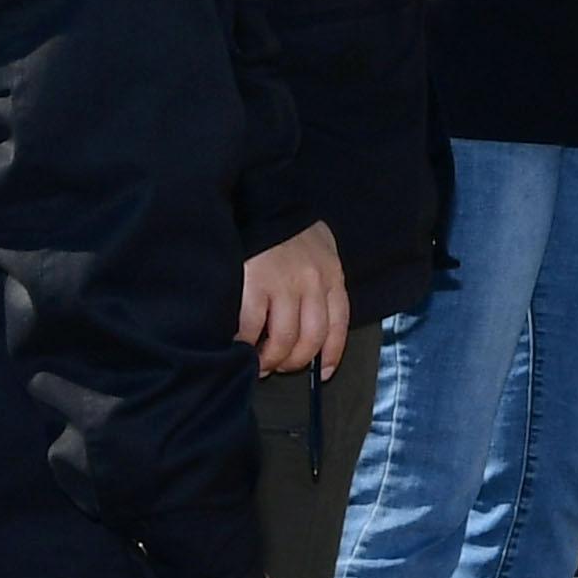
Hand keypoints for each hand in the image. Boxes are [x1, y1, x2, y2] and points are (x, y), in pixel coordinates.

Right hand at [238, 221, 347, 377]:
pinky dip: (244, 346)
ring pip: (283, 340)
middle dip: (294, 362)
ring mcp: (283, 284)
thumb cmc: (288, 234)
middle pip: (311, 339)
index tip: (322, 374)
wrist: (260, 202)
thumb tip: (311, 328)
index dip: (331, 355)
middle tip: (277, 367)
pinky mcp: (253, 285)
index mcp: (332, 275)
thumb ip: (319, 285)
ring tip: (257, 364)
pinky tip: (238, 348)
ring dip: (270, 360)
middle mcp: (313, 282)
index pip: (339, 324)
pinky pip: (251, 329)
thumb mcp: (319, 253)